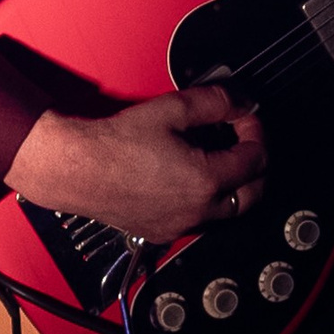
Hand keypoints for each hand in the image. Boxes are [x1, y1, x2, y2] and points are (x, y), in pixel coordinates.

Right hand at [6, 86, 266, 243]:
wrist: (76, 168)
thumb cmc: (114, 143)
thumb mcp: (172, 109)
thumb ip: (215, 102)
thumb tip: (240, 102)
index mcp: (205, 182)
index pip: (255, 160)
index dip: (256, 132)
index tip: (247, 118)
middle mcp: (197, 212)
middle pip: (252, 194)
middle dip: (255, 164)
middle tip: (245, 140)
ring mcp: (179, 226)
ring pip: (228, 212)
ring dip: (235, 186)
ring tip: (221, 156)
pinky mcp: (162, 232)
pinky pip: (200, 220)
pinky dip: (208, 201)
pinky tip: (193, 177)